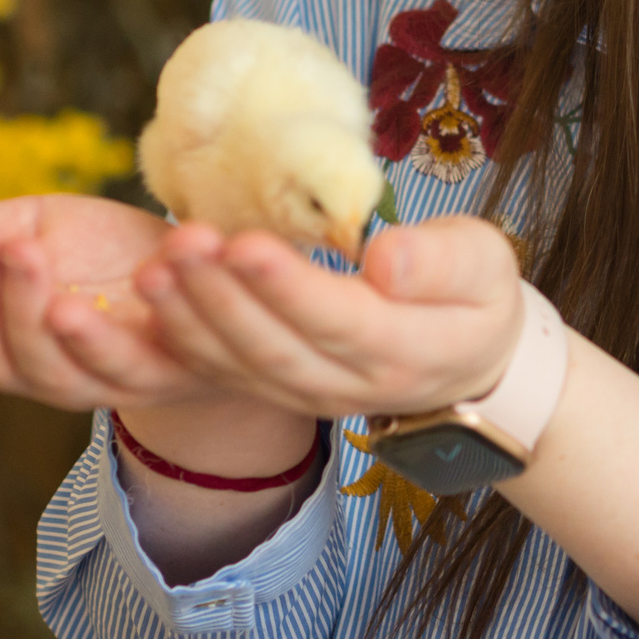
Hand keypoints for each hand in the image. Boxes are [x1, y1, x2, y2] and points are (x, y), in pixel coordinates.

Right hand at [0, 194, 214, 411]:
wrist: (200, 273)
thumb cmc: (105, 252)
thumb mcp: (40, 225)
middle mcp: (29, 372)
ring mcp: (89, 383)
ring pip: (39, 366)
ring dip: (23, 308)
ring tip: (20, 248)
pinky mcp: (151, 377)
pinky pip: (116, 368)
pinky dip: (92, 337)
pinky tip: (75, 299)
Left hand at [131, 214, 527, 418]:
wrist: (472, 364)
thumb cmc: (477, 295)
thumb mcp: (486, 265)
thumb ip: (441, 261)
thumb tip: (386, 258)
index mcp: (409, 350)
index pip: (340, 322)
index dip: (288, 288)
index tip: (245, 242)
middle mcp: (354, 386)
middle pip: (276, 348)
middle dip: (220, 297)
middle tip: (180, 242)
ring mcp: (312, 397)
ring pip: (241, 368)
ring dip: (189, 319)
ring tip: (153, 267)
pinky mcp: (281, 391)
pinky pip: (224, 375)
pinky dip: (182, 340)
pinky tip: (151, 297)